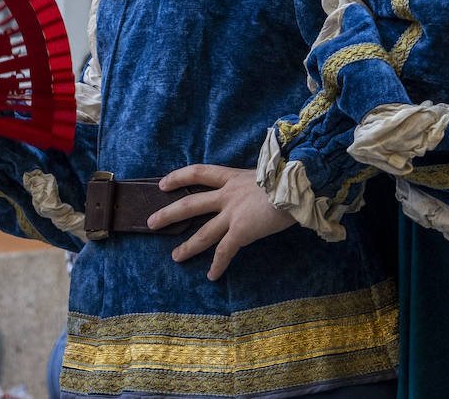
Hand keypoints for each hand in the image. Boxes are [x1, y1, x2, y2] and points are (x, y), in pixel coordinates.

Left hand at [146, 164, 293, 280]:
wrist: (297, 183)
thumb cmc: (290, 176)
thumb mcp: (268, 173)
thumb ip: (258, 184)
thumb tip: (264, 189)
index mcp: (233, 177)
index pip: (198, 172)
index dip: (179, 177)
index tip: (163, 183)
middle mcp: (228, 194)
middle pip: (190, 203)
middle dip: (169, 214)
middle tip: (151, 222)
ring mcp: (233, 213)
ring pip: (203, 232)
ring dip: (188, 246)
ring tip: (175, 256)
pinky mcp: (241, 231)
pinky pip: (225, 251)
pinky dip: (218, 265)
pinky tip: (212, 276)